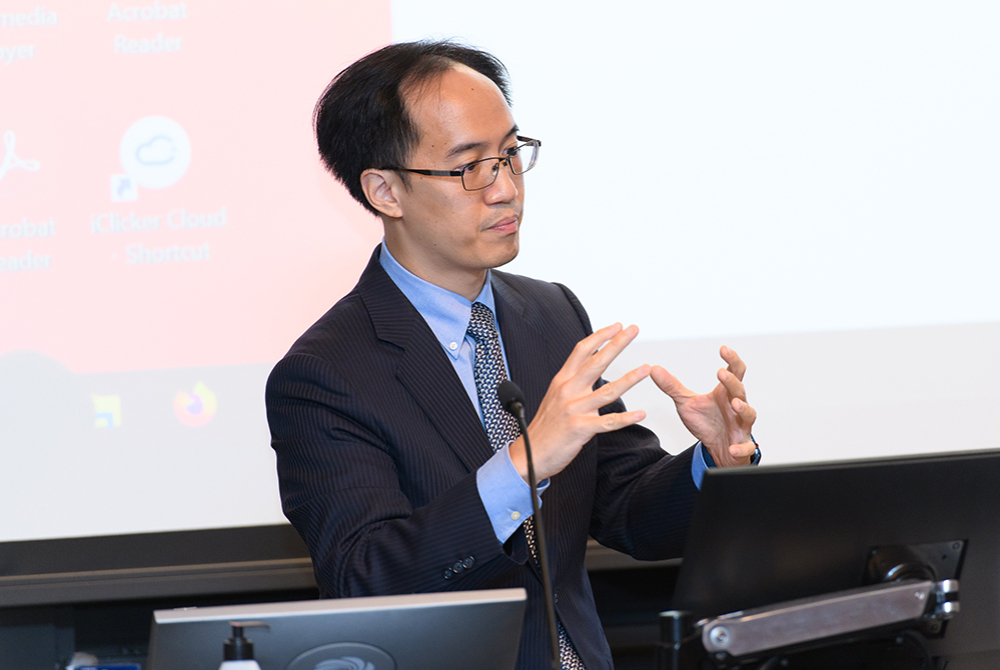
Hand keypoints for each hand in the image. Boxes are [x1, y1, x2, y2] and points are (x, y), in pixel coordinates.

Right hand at [509, 323, 649, 481]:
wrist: (529, 454)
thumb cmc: (546, 427)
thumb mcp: (555, 396)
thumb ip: (572, 381)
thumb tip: (591, 364)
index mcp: (562, 381)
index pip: (582, 350)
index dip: (600, 336)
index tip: (616, 326)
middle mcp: (568, 391)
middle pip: (596, 362)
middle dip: (617, 344)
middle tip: (633, 329)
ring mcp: (574, 410)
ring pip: (607, 391)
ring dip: (630, 379)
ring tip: (646, 368)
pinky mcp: (580, 429)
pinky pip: (608, 422)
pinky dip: (626, 418)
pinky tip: (640, 413)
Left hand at [650, 346, 756, 466]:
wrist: (717, 448)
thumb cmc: (706, 422)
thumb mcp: (686, 403)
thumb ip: (672, 386)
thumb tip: (653, 368)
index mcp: (724, 393)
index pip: (734, 372)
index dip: (731, 359)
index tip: (723, 349)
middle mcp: (736, 406)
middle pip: (739, 390)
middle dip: (732, 381)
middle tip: (722, 373)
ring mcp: (741, 425)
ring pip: (749, 414)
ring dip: (743, 408)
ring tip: (735, 404)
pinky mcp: (741, 444)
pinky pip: (744, 446)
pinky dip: (740, 446)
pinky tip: (733, 448)